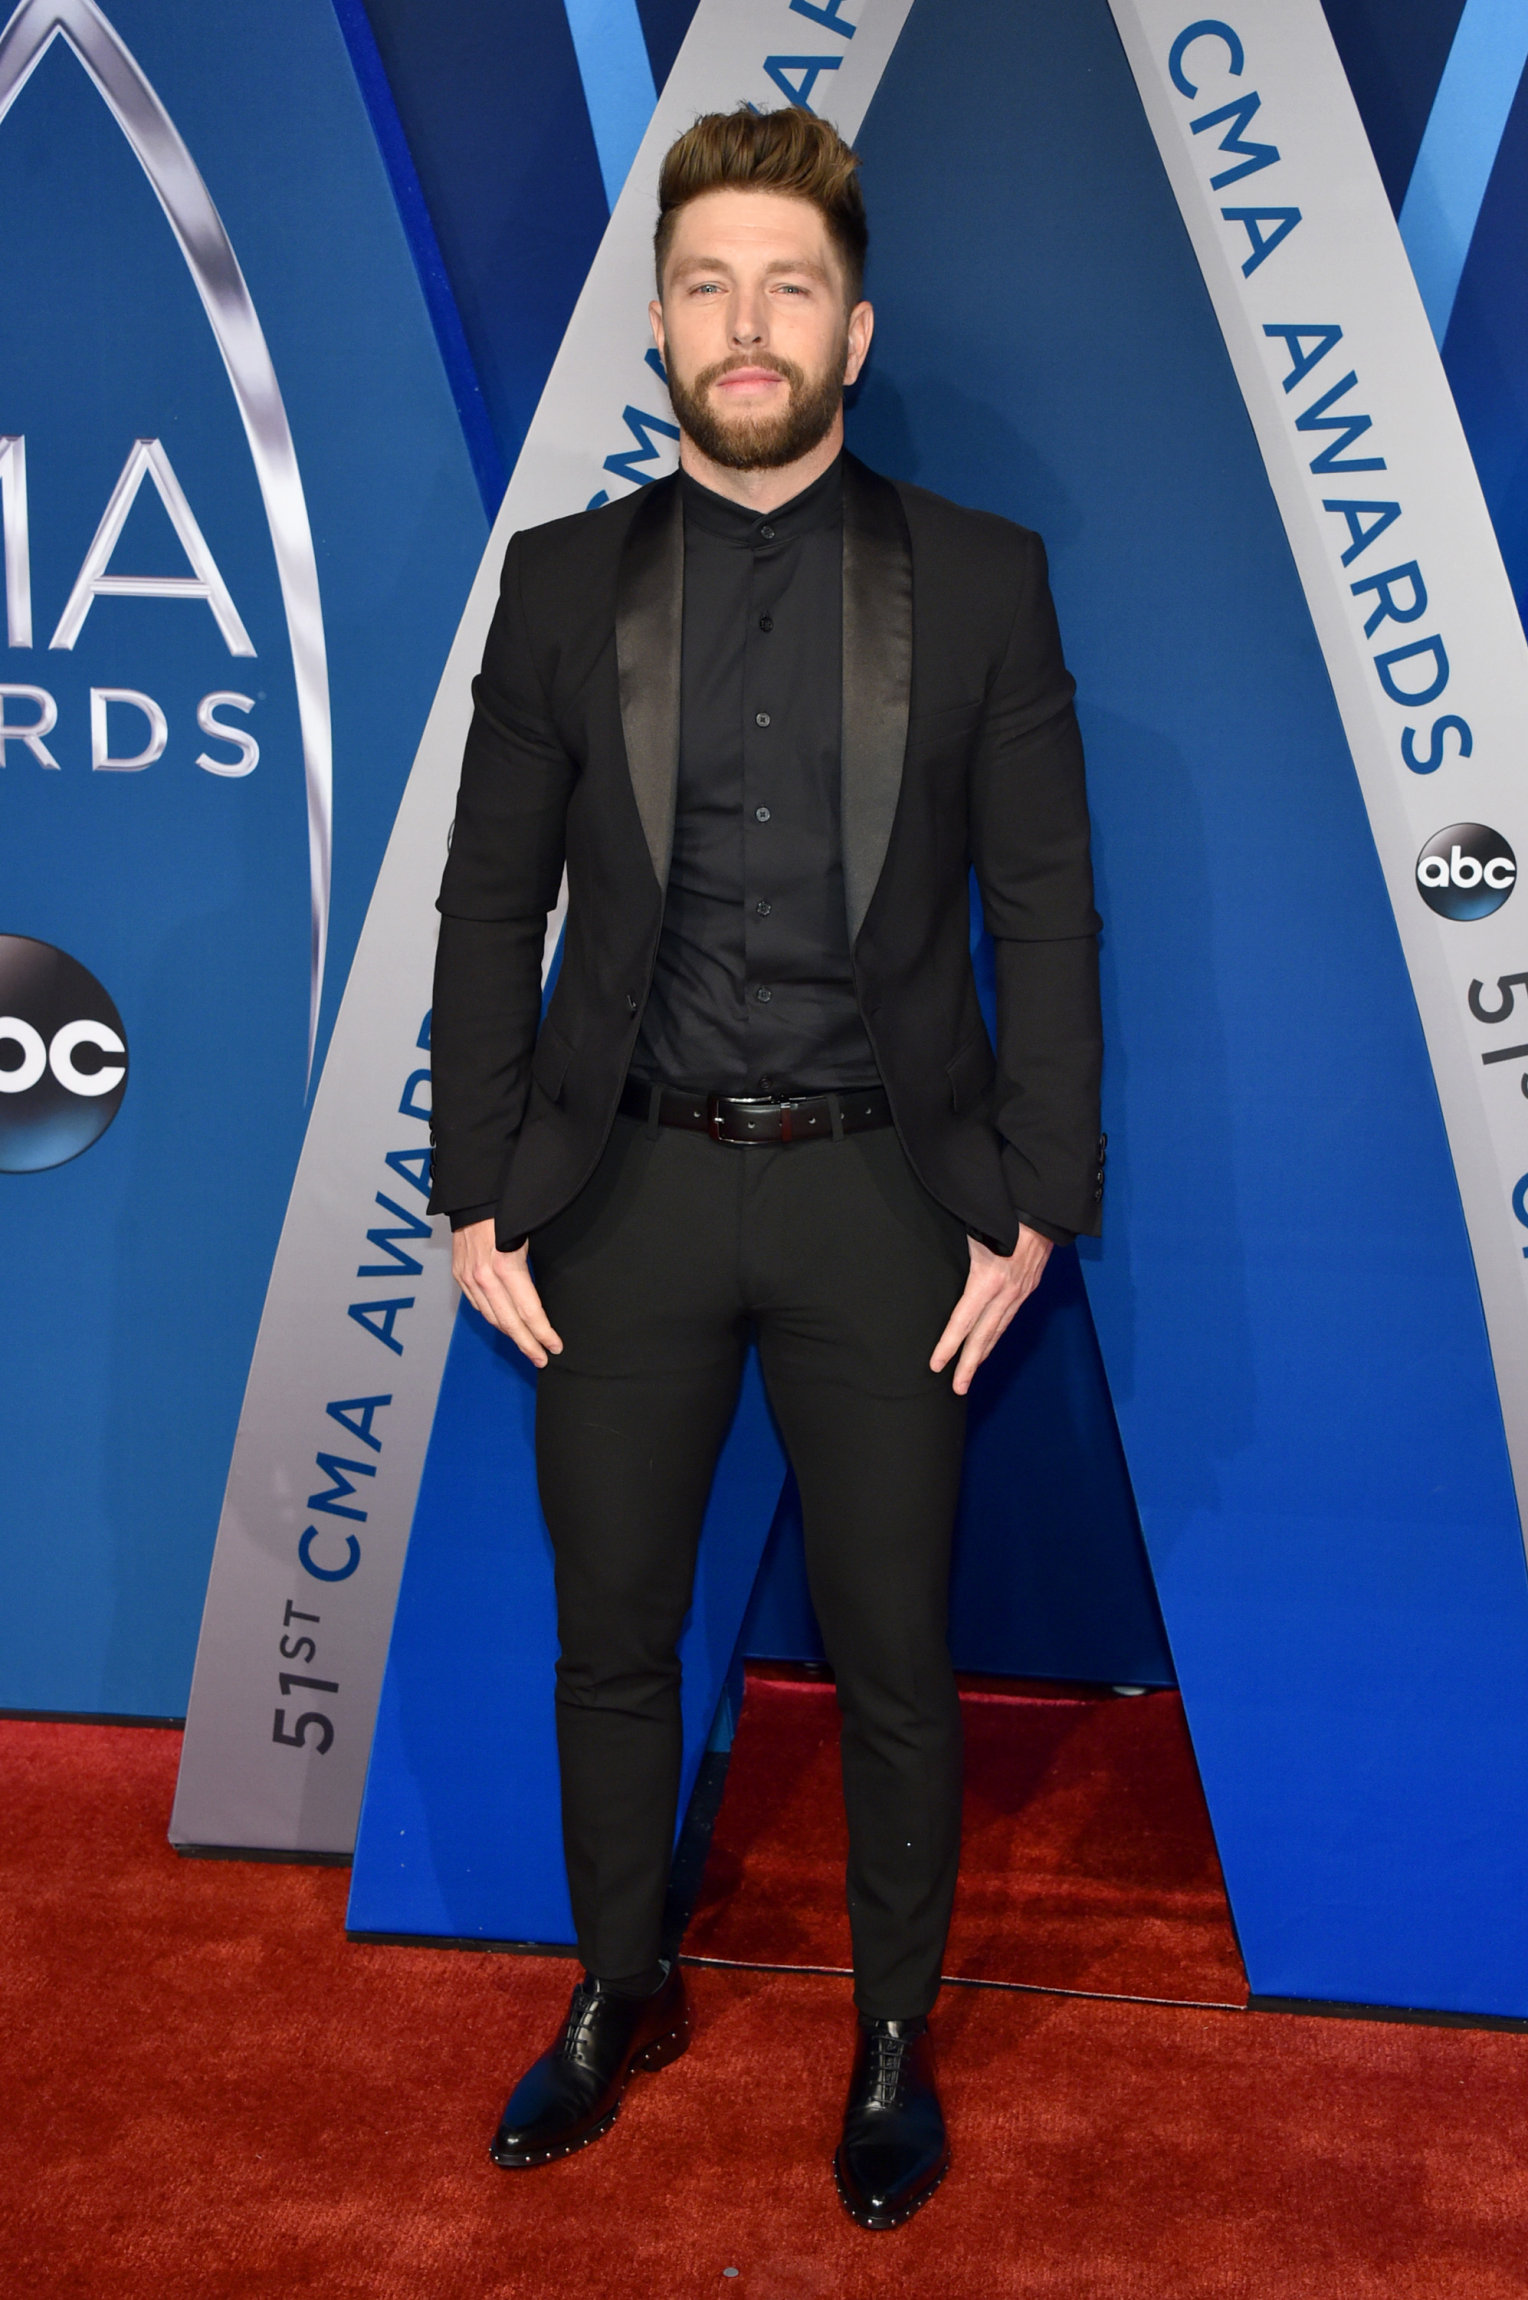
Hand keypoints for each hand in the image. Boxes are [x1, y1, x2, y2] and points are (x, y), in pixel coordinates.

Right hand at [451, 1220, 562, 1368]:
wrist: (472, 1195)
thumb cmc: (507, 1210)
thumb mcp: (527, 1236)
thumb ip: (531, 1269)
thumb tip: (542, 1300)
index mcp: (505, 1266)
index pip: (528, 1311)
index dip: (543, 1332)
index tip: (556, 1345)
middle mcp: (483, 1277)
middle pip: (509, 1323)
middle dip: (528, 1344)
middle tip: (542, 1359)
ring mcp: (468, 1277)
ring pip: (491, 1317)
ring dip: (511, 1334)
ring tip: (528, 1346)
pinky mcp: (459, 1275)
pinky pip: (478, 1305)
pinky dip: (493, 1318)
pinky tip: (505, 1325)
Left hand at [931, 1226, 1052, 1395]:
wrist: (1042, 1212)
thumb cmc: (1001, 1216)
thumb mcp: (972, 1234)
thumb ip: (956, 1257)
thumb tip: (932, 1268)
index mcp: (988, 1280)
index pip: (963, 1321)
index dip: (948, 1345)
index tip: (936, 1364)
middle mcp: (1006, 1293)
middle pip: (984, 1336)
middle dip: (969, 1364)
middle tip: (957, 1388)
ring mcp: (1020, 1293)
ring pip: (998, 1331)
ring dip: (984, 1354)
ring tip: (970, 1374)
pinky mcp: (1028, 1289)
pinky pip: (1009, 1319)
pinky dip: (997, 1336)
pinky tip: (989, 1344)